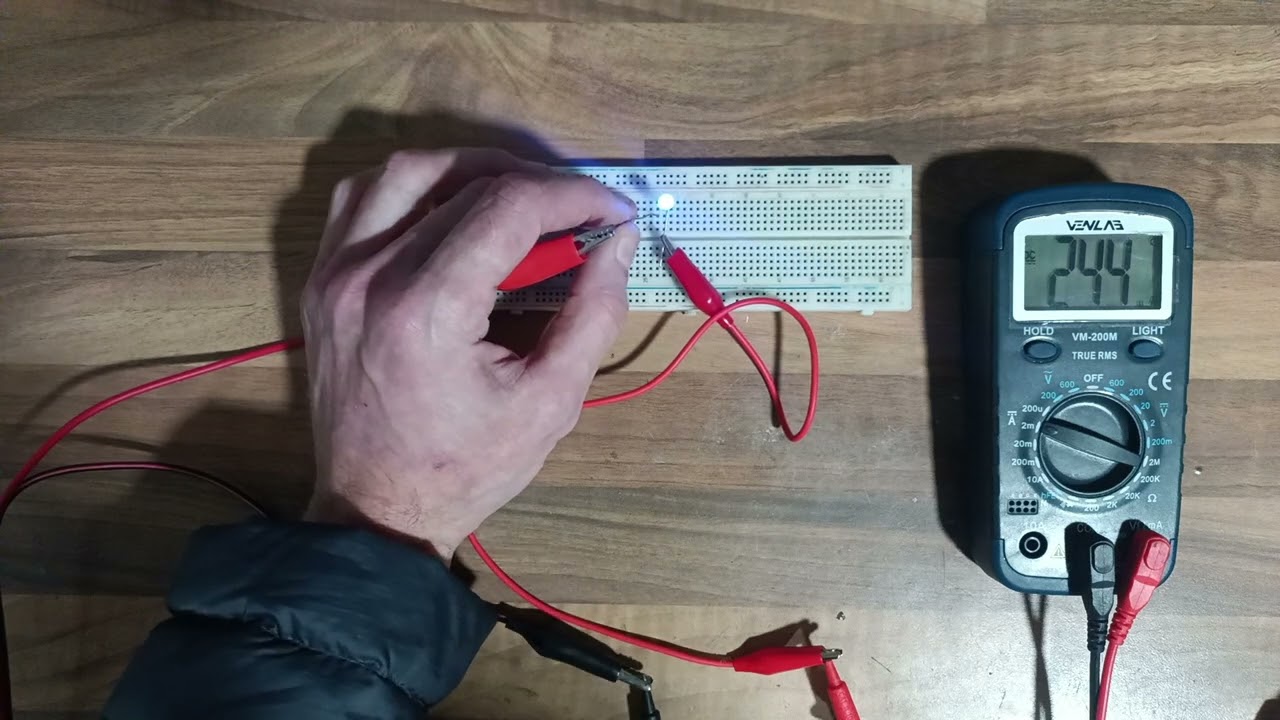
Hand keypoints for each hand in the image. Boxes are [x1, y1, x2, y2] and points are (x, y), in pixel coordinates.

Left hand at [301, 149, 638, 559]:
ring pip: (405, 171)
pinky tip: (450, 212)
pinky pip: (361, 198)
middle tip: (577, 209)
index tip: (613, 211)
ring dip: (470, 170)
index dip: (573, 196)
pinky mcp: (320, 280)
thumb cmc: (464, 468)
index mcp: (426, 311)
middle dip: (535, 183)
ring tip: (518, 199)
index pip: (509, 207)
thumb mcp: (550, 404)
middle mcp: (370, 276)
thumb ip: (592, 316)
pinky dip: (413, 188)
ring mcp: (334, 273)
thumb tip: (617, 243)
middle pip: (462, 179)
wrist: (374, 510)